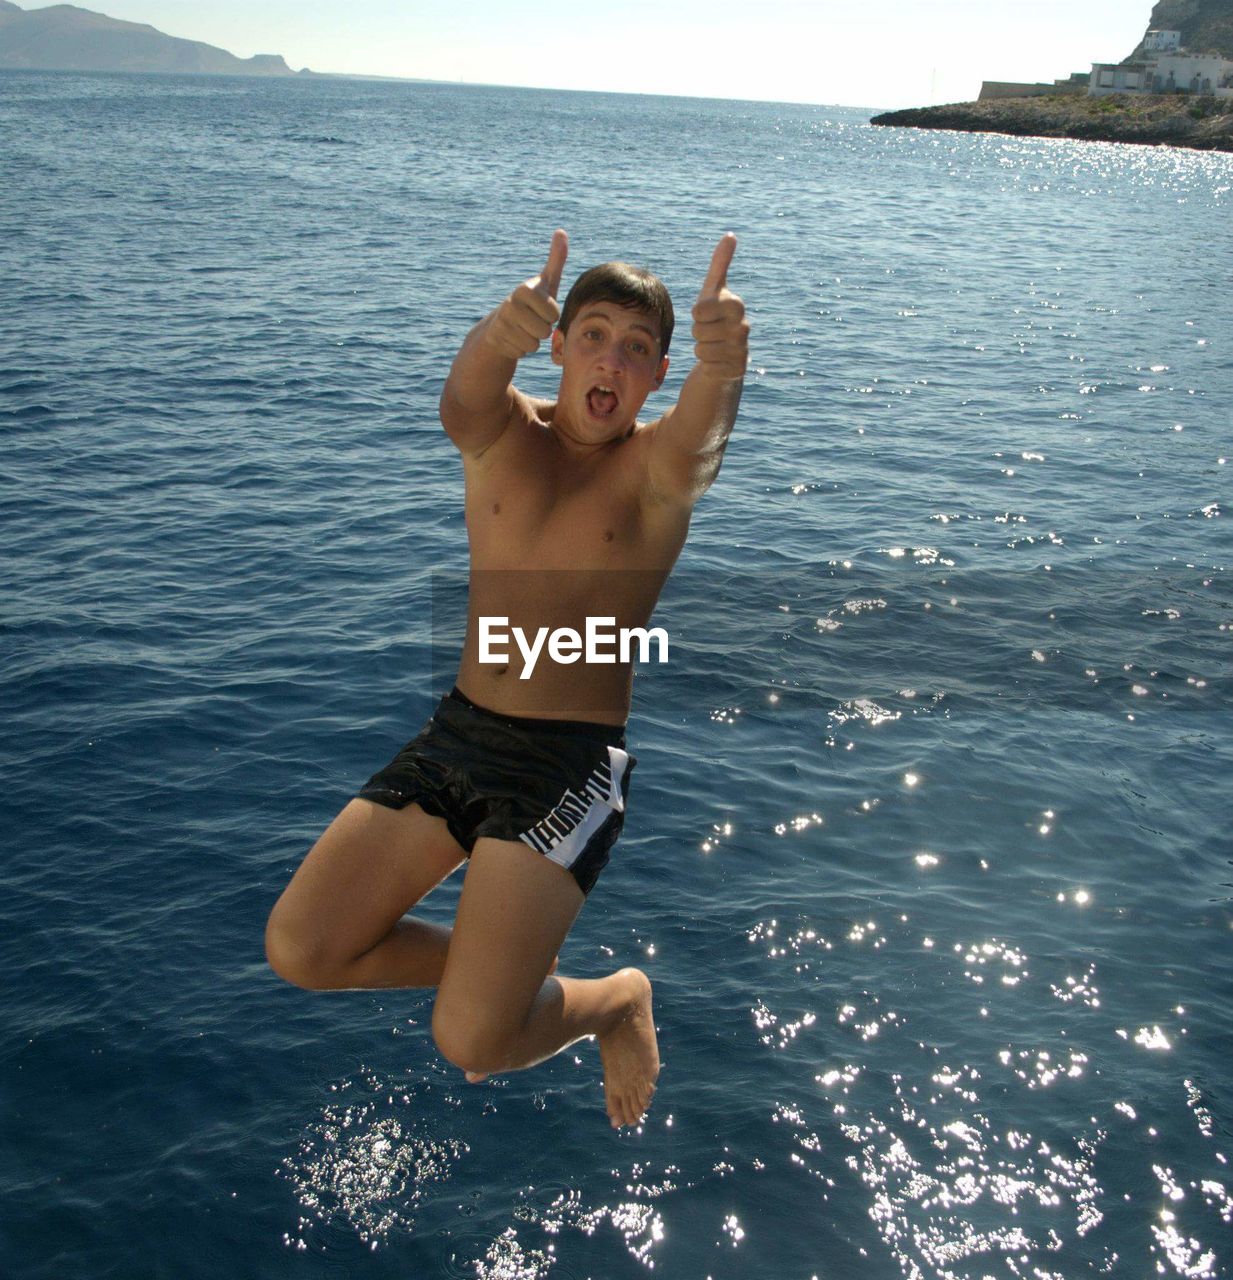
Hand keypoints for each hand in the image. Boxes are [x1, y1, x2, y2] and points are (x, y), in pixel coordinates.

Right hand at [484, 229, 568, 360]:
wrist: (501, 324)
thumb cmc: (531, 303)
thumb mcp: (546, 283)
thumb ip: (556, 260)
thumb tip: (561, 231)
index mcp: (525, 289)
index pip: (554, 313)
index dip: (551, 315)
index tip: (541, 308)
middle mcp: (510, 303)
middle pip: (545, 330)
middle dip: (542, 329)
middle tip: (532, 320)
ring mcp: (502, 322)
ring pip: (535, 343)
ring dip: (533, 340)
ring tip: (523, 329)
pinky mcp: (497, 339)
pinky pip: (524, 352)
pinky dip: (522, 348)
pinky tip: (515, 338)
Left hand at [691, 233, 747, 380]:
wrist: (725, 351)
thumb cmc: (714, 317)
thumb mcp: (712, 291)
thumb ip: (719, 264)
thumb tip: (730, 236)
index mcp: (736, 305)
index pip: (700, 310)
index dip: (697, 313)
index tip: (704, 313)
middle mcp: (743, 327)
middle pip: (698, 331)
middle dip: (697, 332)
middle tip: (708, 331)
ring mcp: (742, 349)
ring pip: (701, 349)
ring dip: (701, 348)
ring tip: (713, 344)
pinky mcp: (737, 369)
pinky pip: (707, 366)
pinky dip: (706, 363)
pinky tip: (716, 359)